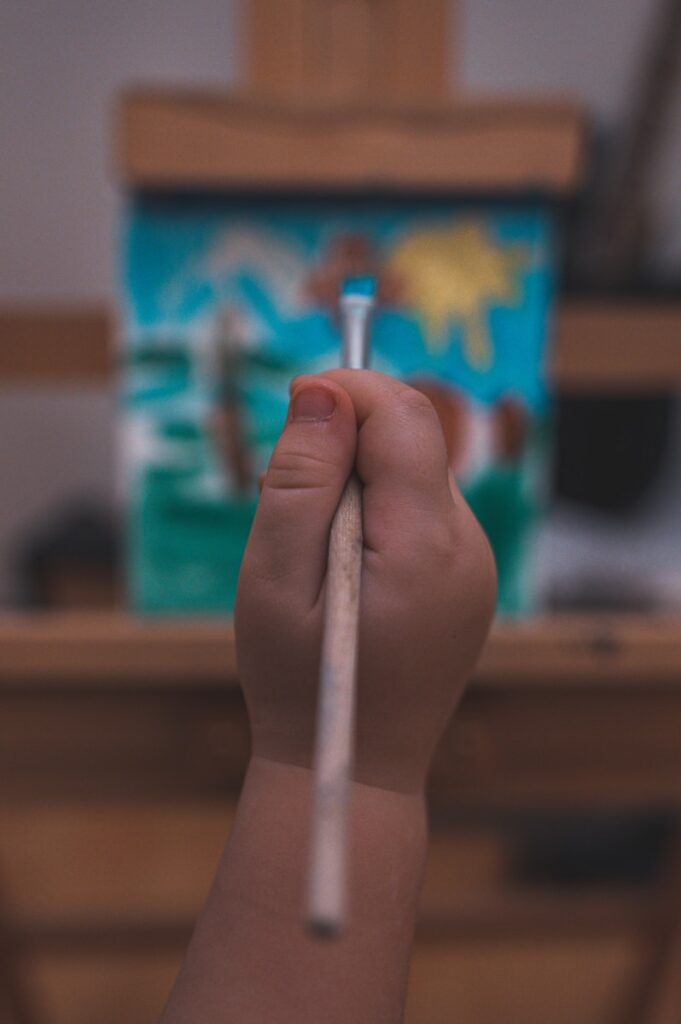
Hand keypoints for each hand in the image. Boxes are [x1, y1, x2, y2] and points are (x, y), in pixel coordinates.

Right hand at [235, 370, 496, 793]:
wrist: (356, 762)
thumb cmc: (300, 681)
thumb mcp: (275, 577)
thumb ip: (301, 480)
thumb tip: (324, 389)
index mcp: (426, 546)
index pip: (403, 418)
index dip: (349, 389)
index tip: (294, 406)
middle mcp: (469, 546)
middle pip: (414, 439)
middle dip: (348, 439)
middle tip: (290, 496)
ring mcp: (478, 562)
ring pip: (416, 470)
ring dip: (359, 479)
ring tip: (315, 546)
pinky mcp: (469, 574)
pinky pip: (423, 508)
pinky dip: (380, 510)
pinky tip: (348, 564)